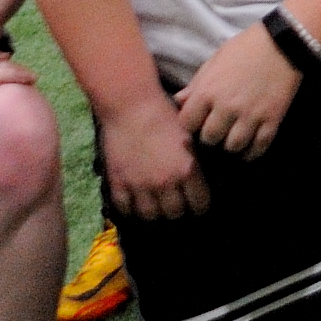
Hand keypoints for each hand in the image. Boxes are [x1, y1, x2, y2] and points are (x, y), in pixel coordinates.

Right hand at [99, 94, 209, 220]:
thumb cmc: (164, 115)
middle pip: (174, 213)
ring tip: (156, 203)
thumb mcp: (189, 138)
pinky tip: (135, 201)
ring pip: (151, 215)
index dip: (200, 206)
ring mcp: (140, 185)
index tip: (197, 204)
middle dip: (177, 209)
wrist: (131, 106)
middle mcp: (165, 182)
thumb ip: (195, 163)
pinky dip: (131, 207)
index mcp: (187, 170)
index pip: (200, 204)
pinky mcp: (118, 182)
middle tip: (175, 202)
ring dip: (155, 211)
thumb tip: (202, 180)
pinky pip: (125, 208)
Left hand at [172, 22, 302, 158]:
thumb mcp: (215, 60)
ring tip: (234, 138)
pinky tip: (249, 149)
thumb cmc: (245, 48)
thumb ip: (197, 84)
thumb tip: (180, 101)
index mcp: (208, 92)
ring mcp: (251, 116)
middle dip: (211, 136)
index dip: (191, 124)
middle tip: (218, 130)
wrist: (283, 43)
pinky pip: (259, 146)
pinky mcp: (272, 120)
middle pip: (209, 138)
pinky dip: (252, 152)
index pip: (187, 124)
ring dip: (232, 144)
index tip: (198, 121)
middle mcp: (227, 108)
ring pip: (233, 146)